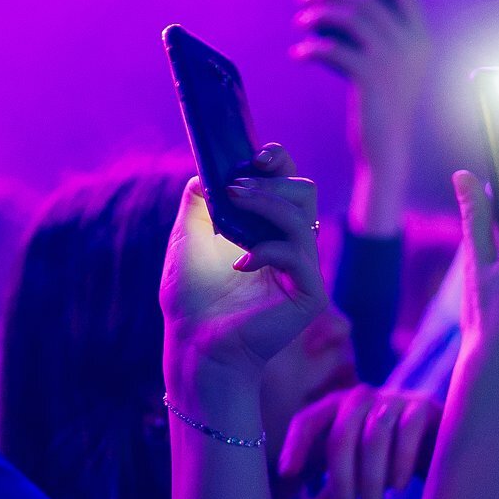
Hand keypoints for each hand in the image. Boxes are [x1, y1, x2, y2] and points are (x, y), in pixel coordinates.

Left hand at [160, 149, 326, 384]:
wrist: (195, 344)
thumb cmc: (191, 297)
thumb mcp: (188, 238)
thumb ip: (200, 202)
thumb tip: (208, 171)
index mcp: (270, 231)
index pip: (287, 186)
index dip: (278, 163)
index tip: (255, 154)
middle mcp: (292, 247)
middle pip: (304, 192)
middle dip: (274, 179)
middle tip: (240, 184)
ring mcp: (304, 271)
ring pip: (303, 217)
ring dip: (266, 203)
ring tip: (232, 204)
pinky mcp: (310, 294)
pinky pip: (298, 254)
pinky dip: (267, 249)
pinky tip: (241, 264)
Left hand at [279, 386, 441, 498]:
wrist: (440, 442)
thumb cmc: (388, 457)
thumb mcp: (356, 477)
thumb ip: (329, 498)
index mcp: (337, 408)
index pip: (308, 419)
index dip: (295, 444)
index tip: (287, 473)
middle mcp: (361, 398)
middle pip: (341, 436)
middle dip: (341, 482)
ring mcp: (392, 399)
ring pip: (374, 437)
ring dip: (371, 482)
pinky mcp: (422, 406)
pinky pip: (407, 432)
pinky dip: (401, 461)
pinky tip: (399, 487)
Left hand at [291, 0, 431, 231]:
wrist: (386, 149)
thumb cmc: (382, 108)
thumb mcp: (389, 70)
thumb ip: (378, 40)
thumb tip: (339, 9)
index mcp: (422, 39)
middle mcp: (410, 44)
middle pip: (366, 1)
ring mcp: (391, 59)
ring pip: (349, 18)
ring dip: (319, 15)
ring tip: (299, 22)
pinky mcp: (369, 76)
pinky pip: (333, 48)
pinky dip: (312, 48)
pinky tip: (298, 54)